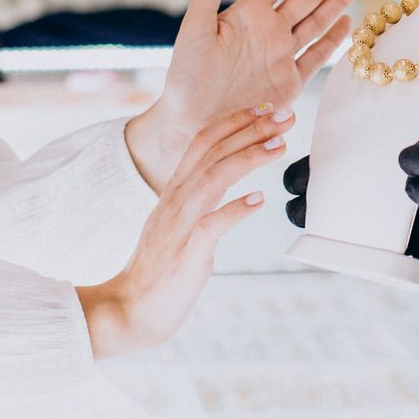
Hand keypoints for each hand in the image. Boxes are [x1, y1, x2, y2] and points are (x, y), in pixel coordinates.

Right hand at [80, 105, 290, 358]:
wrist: (132, 309)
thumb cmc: (162, 269)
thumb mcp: (182, 225)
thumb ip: (202, 204)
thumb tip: (236, 193)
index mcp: (175, 191)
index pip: (203, 143)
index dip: (234, 122)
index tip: (266, 109)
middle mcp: (176, 200)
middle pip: (214, 152)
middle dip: (251, 129)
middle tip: (286, 114)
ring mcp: (179, 225)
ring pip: (214, 177)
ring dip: (249, 157)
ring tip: (280, 144)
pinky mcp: (186, 252)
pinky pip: (211, 225)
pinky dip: (235, 209)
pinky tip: (259, 200)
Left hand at [129, 0, 367, 188]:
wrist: (190, 124)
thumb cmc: (184, 77)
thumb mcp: (194, 26)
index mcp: (248, 12)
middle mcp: (269, 29)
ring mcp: (281, 55)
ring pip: (320, 19)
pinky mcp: (289, 83)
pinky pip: (316, 56)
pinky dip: (334, 40)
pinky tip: (348, 21)